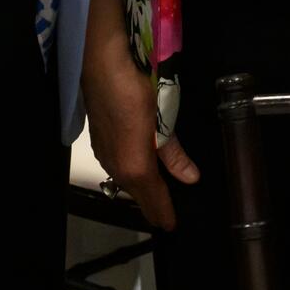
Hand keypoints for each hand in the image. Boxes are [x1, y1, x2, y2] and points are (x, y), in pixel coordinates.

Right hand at [84, 46, 197, 230]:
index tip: (171, 226)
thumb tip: (191, 178)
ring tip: (155, 197)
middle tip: (165, 215)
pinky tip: (136, 169)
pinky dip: (128, 174)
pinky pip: (117, 166)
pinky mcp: (98, 140)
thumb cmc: (138, 89)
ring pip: (124, 180)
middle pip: (136, 193)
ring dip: (139, 190)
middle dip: (151, 205)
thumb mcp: (164, 118)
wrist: (102, 63)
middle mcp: (115, 165)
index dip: (163, 212)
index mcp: (134, 165)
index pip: (153, 198)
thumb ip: (174, 152)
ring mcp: (104, 153)